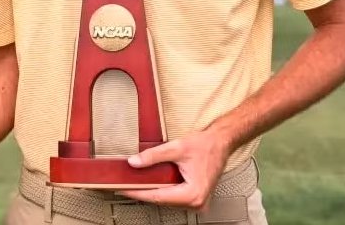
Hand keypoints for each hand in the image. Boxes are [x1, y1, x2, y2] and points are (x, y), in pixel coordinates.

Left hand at [117, 128, 231, 209]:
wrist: (221, 142)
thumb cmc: (206, 146)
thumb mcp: (176, 148)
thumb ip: (153, 156)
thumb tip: (134, 162)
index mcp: (193, 193)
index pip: (158, 196)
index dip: (137, 192)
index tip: (123, 188)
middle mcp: (196, 201)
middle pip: (161, 200)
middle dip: (142, 192)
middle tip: (123, 185)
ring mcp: (197, 201)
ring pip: (167, 200)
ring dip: (151, 191)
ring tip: (134, 183)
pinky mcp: (195, 197)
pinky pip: (173, 196)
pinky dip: (161, 190)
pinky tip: (150, 183)